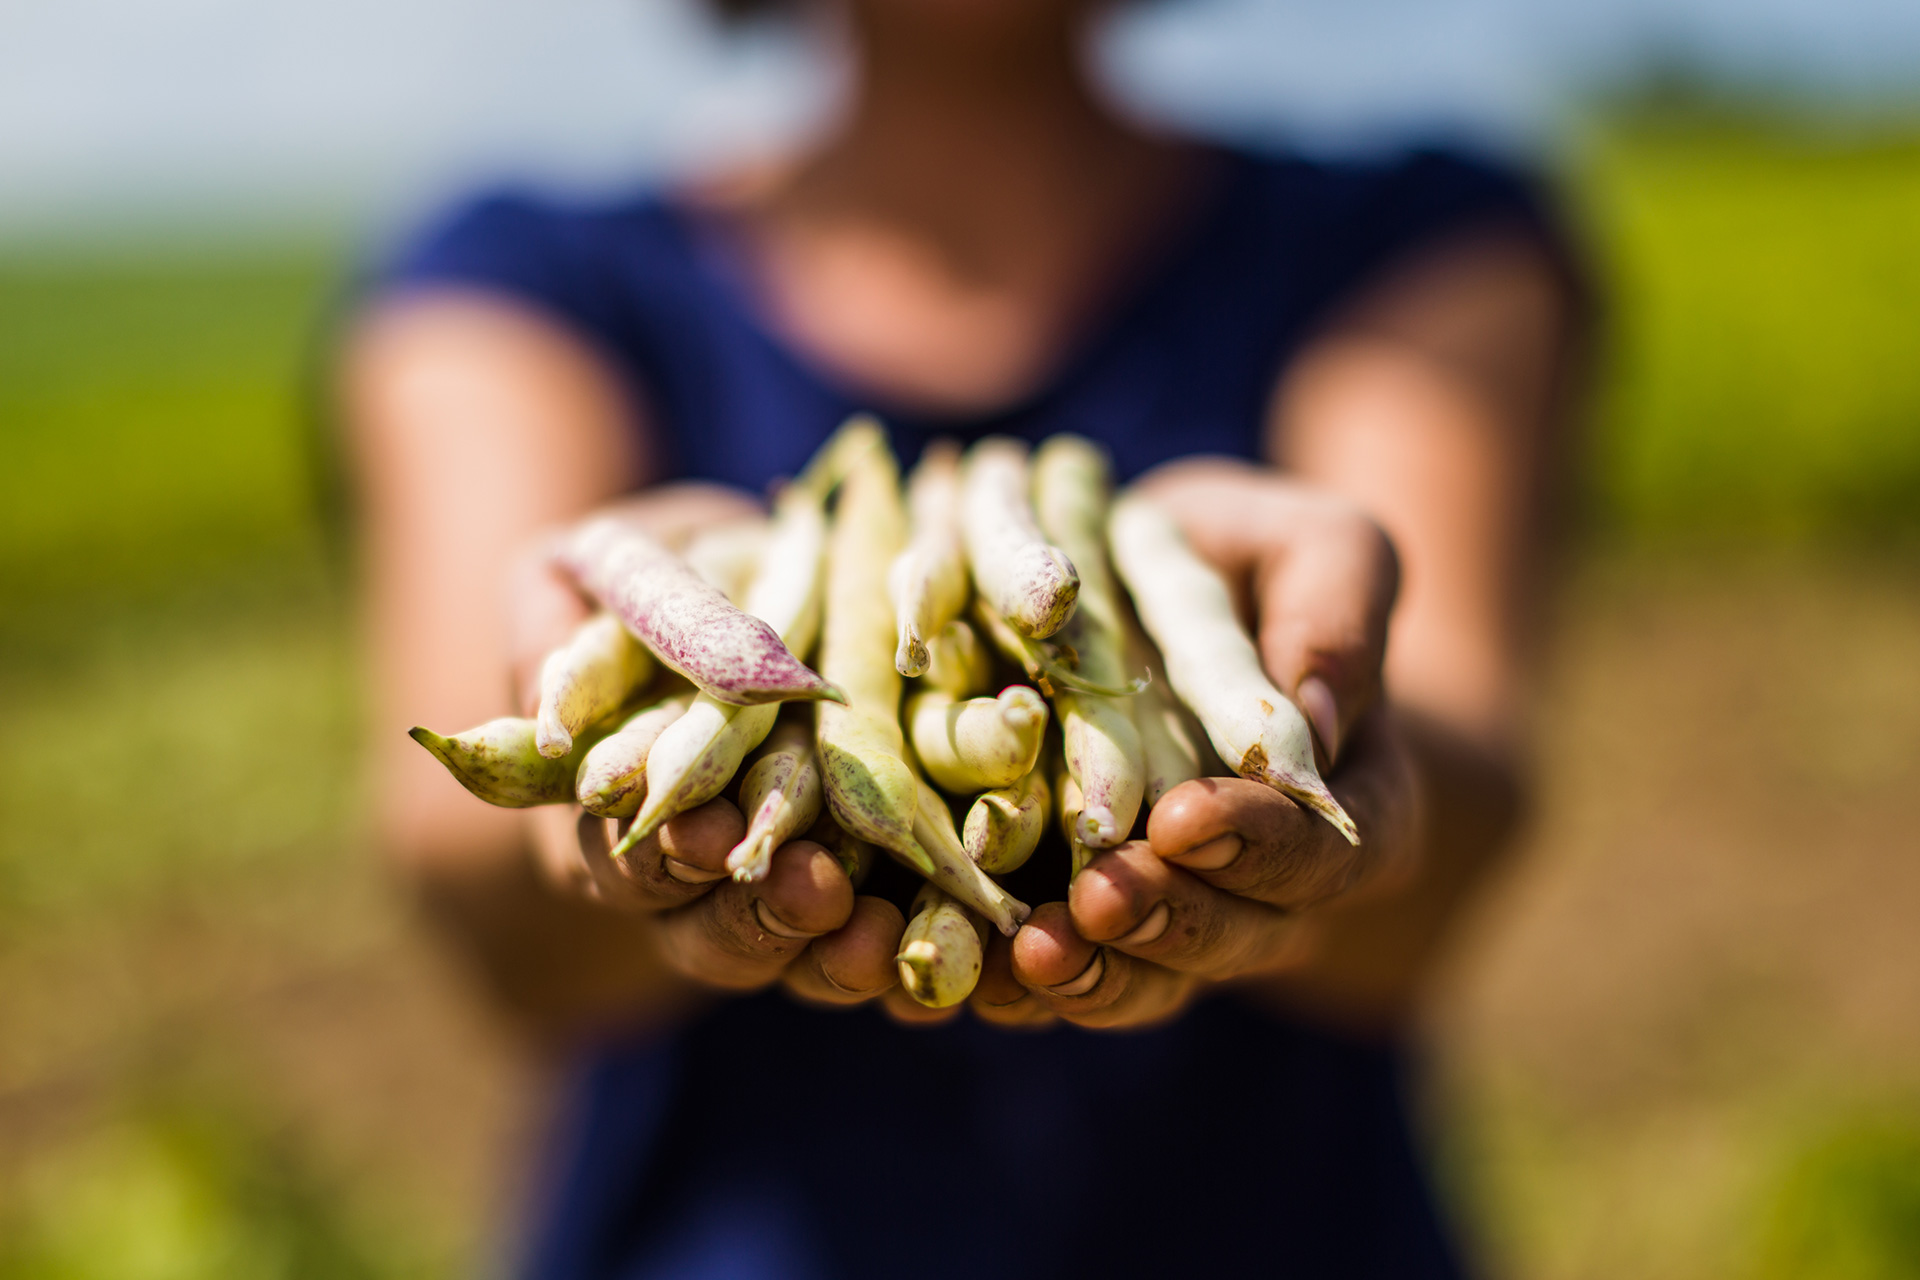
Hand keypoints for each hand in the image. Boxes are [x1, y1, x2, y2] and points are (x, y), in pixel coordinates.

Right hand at [512, 484, 910, 1013]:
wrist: (768, 576)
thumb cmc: (655, 576)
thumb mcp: (584, 577)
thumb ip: (554, 630)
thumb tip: (545, 712)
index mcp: (609, 817)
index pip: (624, 861)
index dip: (659, 858)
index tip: (702, 835)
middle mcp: (699, 875)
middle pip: (716, 931)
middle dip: (762, 915)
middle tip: (815, 887)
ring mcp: (793, 883)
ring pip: (808, 956)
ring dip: (844, 955)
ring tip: (886, 931)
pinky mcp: (883, 876)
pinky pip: (901, 934)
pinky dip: (928, 941)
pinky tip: (967, 936)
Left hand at [997, 459, 1423, 1028]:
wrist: (1133, 595)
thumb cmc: (1239, 563)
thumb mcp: (1313, 546)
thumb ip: (1338, 605)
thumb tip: (1320, 724)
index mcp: (1344, 808)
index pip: (1323, 854)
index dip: (1259, 845)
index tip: (1185, 817)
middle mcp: (1264, 890)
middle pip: (1231, 936)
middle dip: (1163, 918)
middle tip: (1098, 897)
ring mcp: (1169, 918)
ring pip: (1142, 979)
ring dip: (1088, 974)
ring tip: (1029, 953)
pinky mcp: (1075, 925)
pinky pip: (1052, 980)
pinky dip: (1008, 985)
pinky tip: (965, 973)